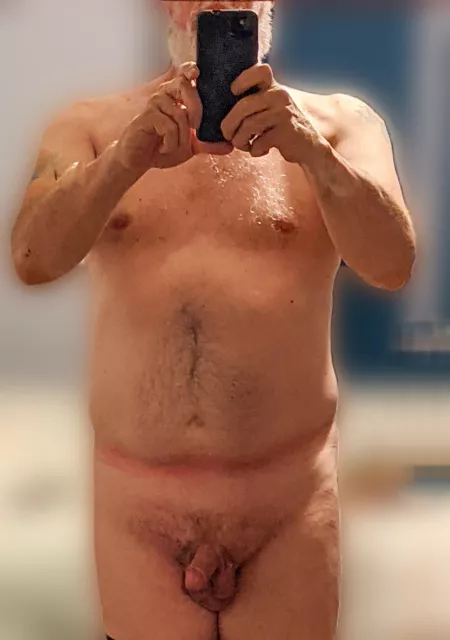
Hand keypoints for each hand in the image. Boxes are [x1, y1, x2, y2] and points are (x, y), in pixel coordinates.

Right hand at [117, 63, 231, 172]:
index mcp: (176, 96)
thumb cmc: (163, 147)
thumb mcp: (190, 146)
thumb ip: (209, 144)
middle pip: (185, 87)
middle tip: (195, 127)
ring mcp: (154, 104)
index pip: (184, 74)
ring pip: (180, 114)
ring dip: (181, 137)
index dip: (191, 70)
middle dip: (196, 109)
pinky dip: (171, 143)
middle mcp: (165, 95)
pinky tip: (163, 148)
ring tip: (172, 146)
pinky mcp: (146, 116)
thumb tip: (231, 146)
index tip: (197, 73)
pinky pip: (168, 126)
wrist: (140, 160)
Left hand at [221, 64, 322, 163]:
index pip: (260, 71)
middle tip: (227, 135)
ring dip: (240, 141)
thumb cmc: (281, 126)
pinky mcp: (286, 133)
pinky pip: (259, 142)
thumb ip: (255, 101)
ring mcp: (284, 114)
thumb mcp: (272, 107)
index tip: (233, 92)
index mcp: (274, 87)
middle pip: (243, 106)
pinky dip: (254, 150)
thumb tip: (221, 106)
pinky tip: (259, 150)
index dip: (242, 79)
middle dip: (229, 124)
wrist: (309, 146)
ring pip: (248, 126)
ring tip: (243, 145)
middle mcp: (280, 96)